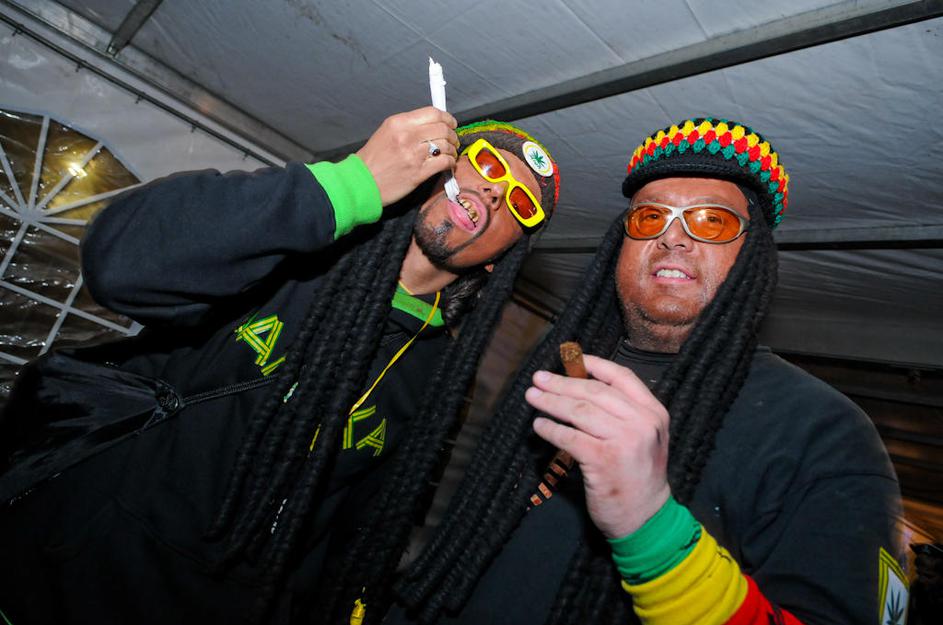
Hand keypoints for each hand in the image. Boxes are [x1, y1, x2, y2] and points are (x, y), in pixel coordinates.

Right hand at [355, 106, 458, 205]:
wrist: (362, 182)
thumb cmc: (373, 159)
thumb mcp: (386, 132)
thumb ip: (408, 126)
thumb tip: (432, 124)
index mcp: (399, 122)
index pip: (433, 113)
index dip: (447, 118)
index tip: (451, 123)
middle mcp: (408, 136)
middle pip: (443, 128)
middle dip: (452, 134)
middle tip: (453, 140)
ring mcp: (414, 155)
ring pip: (446, 145)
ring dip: (452, 149)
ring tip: (450, 153)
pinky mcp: (419, 172)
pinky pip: (444, 162)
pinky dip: (450, 162)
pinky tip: (448, 164)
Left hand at [526, 355, 671, 538]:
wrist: (646, 517)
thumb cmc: (638, 476)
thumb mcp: (644, 438)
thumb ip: (623, 413)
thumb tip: (580, 385)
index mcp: (654, 413)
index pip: (622, 377)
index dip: (594, 364)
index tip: (572, 358)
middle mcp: (642, 423)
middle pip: (594, 392)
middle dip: (562, 383)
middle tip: (538, 379)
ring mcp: (624, 441)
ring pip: (579, 411)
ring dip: (551, 402)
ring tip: (533, 398)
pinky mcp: (603, 460)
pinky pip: (569, 436)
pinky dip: (550, 429)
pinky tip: (539, 426)